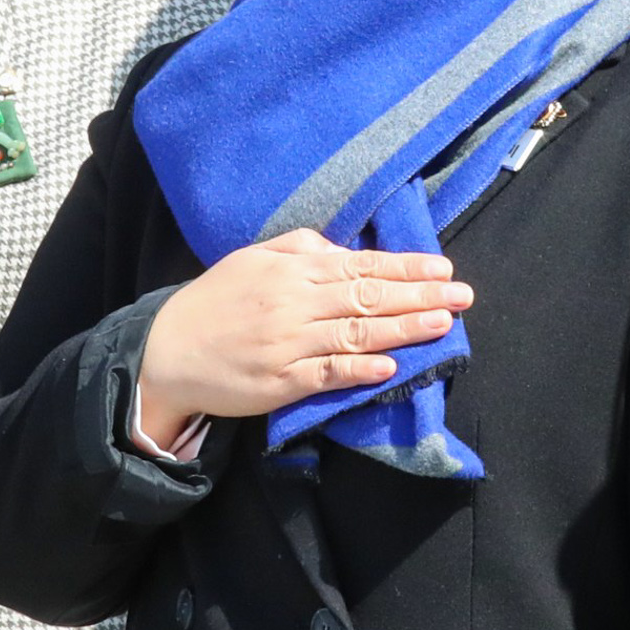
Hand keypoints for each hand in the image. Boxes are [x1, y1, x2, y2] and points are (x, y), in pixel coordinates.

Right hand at [135, 230, 472, 451]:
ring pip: (355, 333)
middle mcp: (295, 303)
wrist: (166, 350)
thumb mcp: (253, 258)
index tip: (442, 268)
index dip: (405, 267)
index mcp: (292, 270)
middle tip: (462, 294)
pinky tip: (390, 366)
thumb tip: (346, 249)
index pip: (360, 265)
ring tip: (442, 324)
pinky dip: (360, 369)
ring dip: (402, 329)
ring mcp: (289, 345)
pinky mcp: (281, 382)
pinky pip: (327, 374)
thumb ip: (301, 247)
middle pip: (367, 297)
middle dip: (419, 296)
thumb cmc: (216, 301)